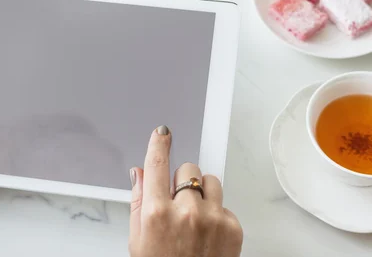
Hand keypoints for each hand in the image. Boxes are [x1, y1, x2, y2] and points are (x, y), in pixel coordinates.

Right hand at [129, 126, 242, 256]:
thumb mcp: (138, 240)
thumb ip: (139, 201)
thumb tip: (140, 173)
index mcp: (157, 213)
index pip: (158, 165)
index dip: (160, 144)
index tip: (163, 132)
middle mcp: (186, 212)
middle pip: (187, 169)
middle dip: (182, 181)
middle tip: (178, 203)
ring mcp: (212, 218)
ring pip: (210, 181)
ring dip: (202, 193)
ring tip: (195, 217)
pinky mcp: (233, 226)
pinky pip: (225, 203)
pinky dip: (217, 213)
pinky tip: (208, 233)